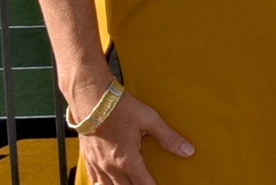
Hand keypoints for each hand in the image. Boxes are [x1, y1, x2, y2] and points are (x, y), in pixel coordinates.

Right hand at [74, 85, 191, 184]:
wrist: (91, 99)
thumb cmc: (120, 107)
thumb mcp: (149, 119)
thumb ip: (168, 137)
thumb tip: (188, 150)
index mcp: (127, 159)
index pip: (144, 184)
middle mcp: (110, 166)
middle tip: (146, 183)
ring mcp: (97, 164)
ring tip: (129, 184)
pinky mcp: (88, 158)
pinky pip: (93, 180)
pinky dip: (102, 184)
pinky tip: (106, 183)